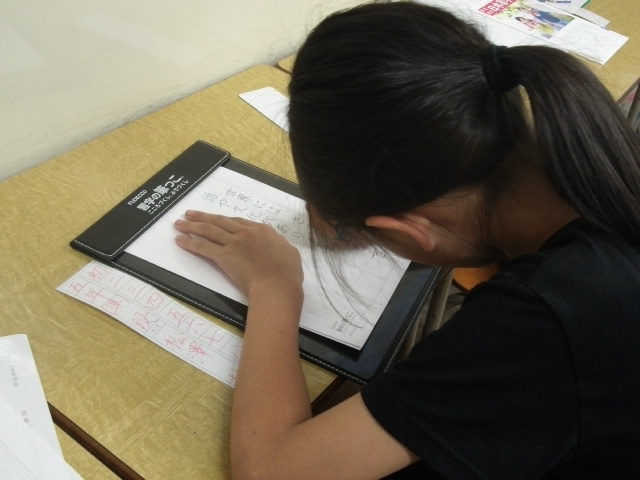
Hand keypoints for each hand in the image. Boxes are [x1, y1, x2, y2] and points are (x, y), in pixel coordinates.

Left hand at [174, 210, 303, 299]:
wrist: (277, 286)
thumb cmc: (288, 274)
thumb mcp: (290, 253)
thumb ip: (279, 245)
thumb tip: (275, 245)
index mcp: (263, 230)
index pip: (239, 221)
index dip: (225, 221)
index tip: (217, 220)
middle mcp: (246, 232)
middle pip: (220, 221)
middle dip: (203, 217)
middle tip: (190, 214)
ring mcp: (234, 243)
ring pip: (208, 230)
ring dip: (192, 225)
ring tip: (180, 223)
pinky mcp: (224, 256)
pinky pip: (203, 247)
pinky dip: (190, 242)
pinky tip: (180, 240)